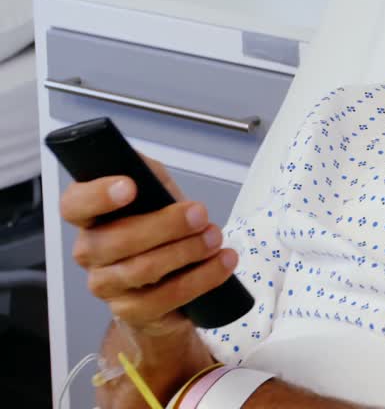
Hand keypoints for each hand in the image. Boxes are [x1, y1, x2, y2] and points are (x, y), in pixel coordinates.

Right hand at [59, 153, 238, 333]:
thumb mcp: (155, 192)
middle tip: (199, 215)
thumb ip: (146, 172)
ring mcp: (108, 285)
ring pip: (142, 270)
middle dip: (165, 225)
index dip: (97, 196)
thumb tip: (138, 161)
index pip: (74, 205)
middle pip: (116, 241)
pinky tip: (222, 263)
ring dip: (187, 251)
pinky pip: (165, 299)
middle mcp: (90, 252)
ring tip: (215, 238)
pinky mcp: (132, 311)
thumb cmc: (159, 228)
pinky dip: (201, 279)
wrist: (170, 279)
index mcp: (89, 217)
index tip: (129, 186)